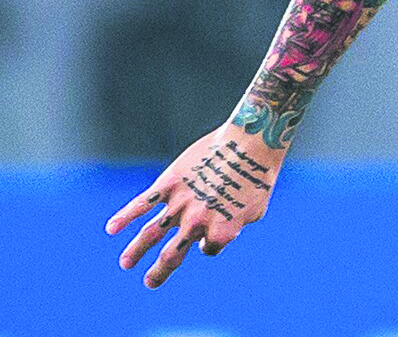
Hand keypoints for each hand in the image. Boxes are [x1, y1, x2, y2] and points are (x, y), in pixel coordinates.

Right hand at [105, 123, 284, 287]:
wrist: (250, 142)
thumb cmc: (259, 175)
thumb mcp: (256, 210)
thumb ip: (235, 227)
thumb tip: (214, 238)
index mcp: (221, 231)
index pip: (208, 249)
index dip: (210, 242)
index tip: (213, 230)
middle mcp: (197, 222)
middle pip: (172, 256)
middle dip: (159, 272)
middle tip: (150, 283)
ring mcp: (181, 203)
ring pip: (151, 234)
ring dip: (136, 251)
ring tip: (126, 264)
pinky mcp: (169, 183)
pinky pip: (142, 204)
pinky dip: (125, 216)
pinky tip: (111, 228)